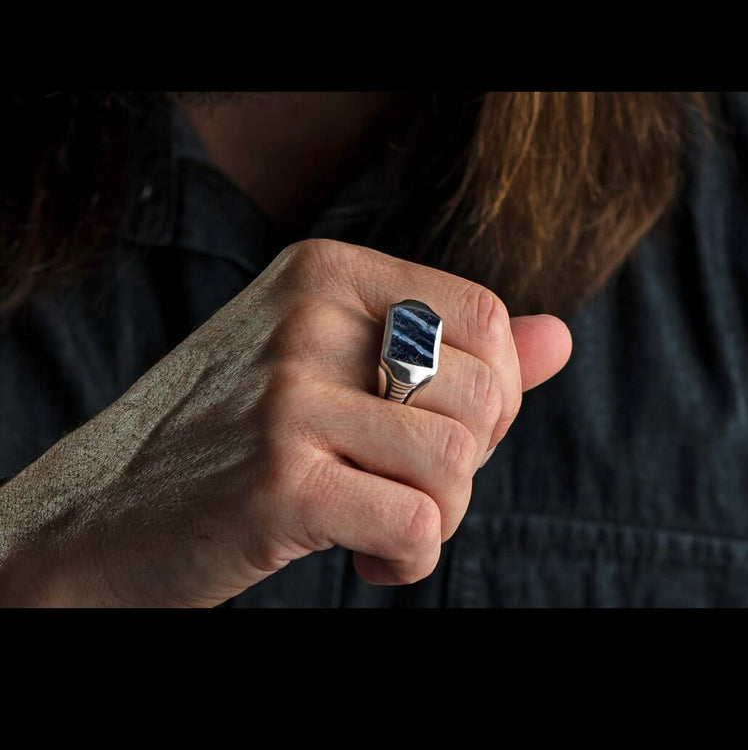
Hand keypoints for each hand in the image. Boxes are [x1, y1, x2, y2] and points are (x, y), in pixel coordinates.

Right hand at [0, 239, 570, 605]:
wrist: (102, 512)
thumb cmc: (233, 435)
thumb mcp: (334, 364)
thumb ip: (452, 349)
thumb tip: (560, 338)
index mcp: (327, 273)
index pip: (485, 320)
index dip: (491, 395)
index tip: (436, 435)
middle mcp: (308, 318)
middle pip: (483, 395)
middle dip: (463, 466)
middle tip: (401, 490)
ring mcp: (289, 396)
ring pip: (456, 462)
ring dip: (436, 517)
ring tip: (377, 525)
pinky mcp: (279, 481)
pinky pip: (417, 525)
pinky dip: (408, 560)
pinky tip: (361, 558)